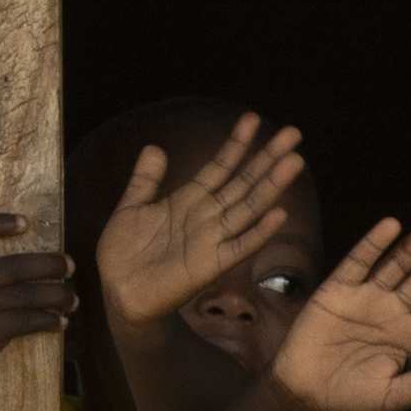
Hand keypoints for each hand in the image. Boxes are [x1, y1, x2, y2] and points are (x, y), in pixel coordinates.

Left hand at [91, 117, 305, 328]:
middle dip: (267, 158)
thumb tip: (154, 147)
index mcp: (189, 200)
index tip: (252, 119)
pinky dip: (259, 232)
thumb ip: (145, 180)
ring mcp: (212, 240)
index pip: (219, 167)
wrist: (117, 291)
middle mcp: (206, 217)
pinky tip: (279, 214)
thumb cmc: (123, 253)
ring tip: (294, 162)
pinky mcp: (210, 266)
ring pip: (248, 208)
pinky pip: (240, 247)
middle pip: (243, 182)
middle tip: (293, 133)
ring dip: (272, 186)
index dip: (236, 144)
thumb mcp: (131, 208)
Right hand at [256, 213, 410, 410]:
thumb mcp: (390, 396)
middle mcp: (391, 311)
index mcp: (408, 336)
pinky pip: (358, 262)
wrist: (301, 392)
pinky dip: (374, 245)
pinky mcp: (337, 289)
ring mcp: (365, 297)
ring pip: (398, 264)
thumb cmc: (348, 397)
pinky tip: (392, 226)